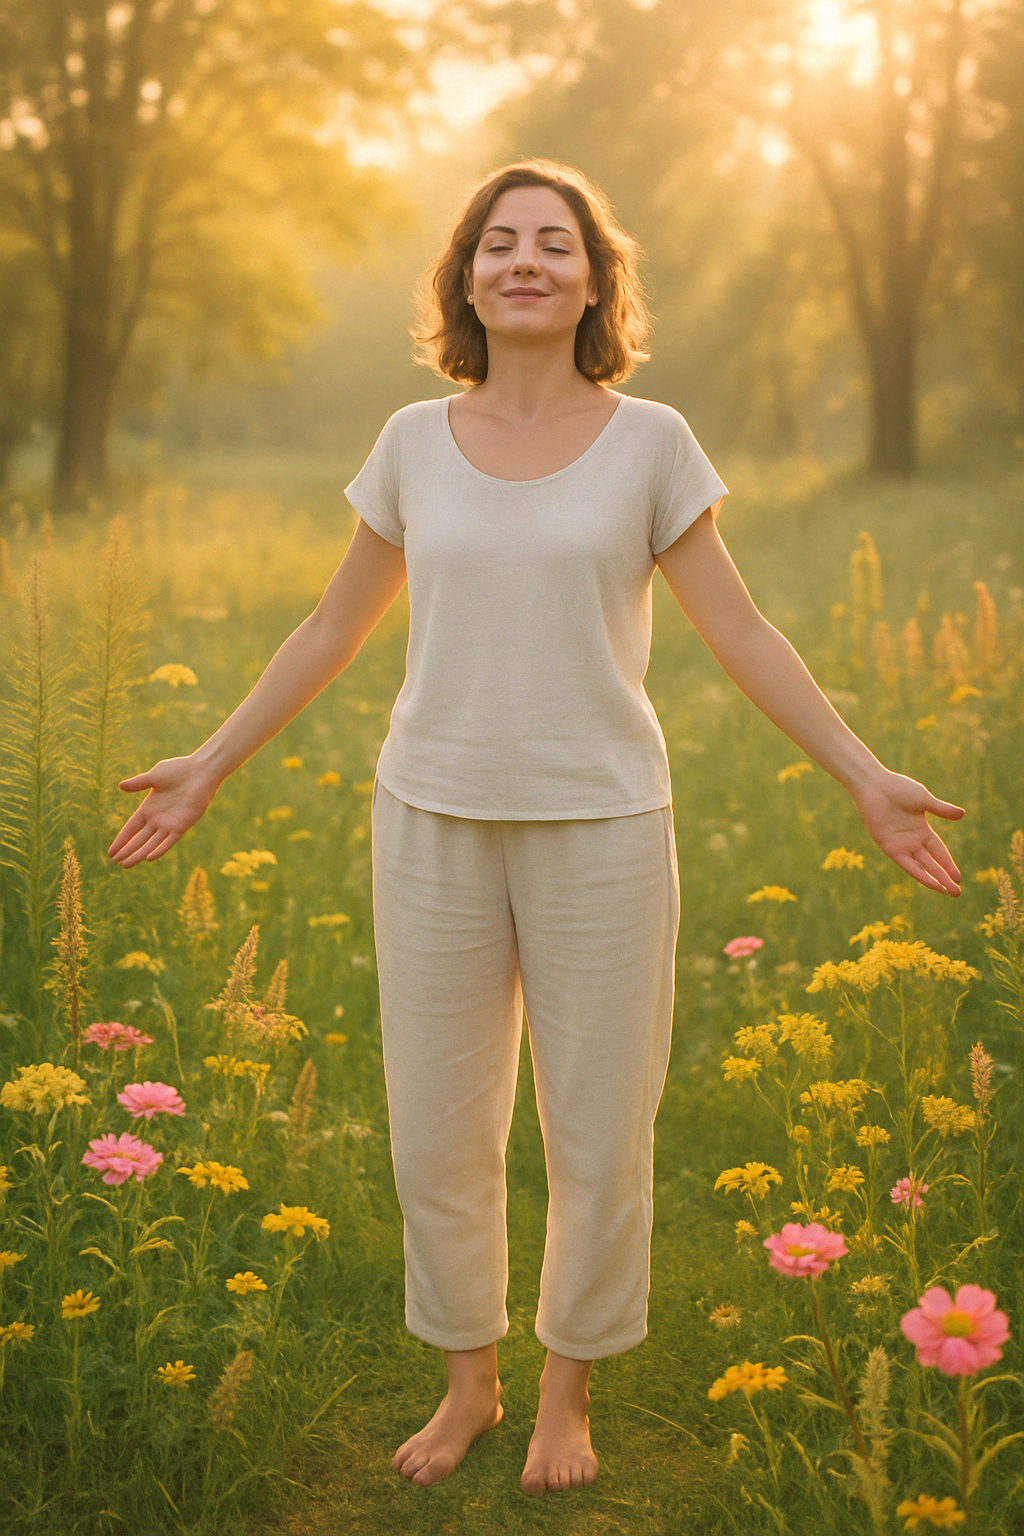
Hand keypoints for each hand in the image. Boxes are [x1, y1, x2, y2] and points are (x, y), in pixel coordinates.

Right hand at [107, 756, 221, 868]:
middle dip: (127, 850)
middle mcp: (157, 819)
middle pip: (139, 839)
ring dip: (139, 854)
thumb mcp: (154, 776)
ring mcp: (170, 823)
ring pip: (151, 843)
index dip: (121, 839)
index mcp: (148, 808)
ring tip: (126, 865)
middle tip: (115, 862)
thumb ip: (139, 783)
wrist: (201, 770)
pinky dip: (160, 849)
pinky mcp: (182, 825)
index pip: (131, 828)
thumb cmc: (179, 770)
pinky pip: (170, 841)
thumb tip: (120, 786)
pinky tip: (149, 858)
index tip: (111, 852)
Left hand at [849, 769, 963, 895]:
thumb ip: (941, 809)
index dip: (948, 864)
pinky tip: (932, 883)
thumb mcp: (924, 800)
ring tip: (947, 891)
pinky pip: (906, 864)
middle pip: (931, 863)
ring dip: (933, 880)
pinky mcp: (888, 846)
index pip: (939, 851)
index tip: (958, 877)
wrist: (874, 785)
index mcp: (921, 829)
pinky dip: (919, 874)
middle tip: (957, 893)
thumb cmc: (898, 788)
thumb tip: (962, 815)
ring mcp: (900, 844)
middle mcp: (911, 840)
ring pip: (920, 867)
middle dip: (945, 877)